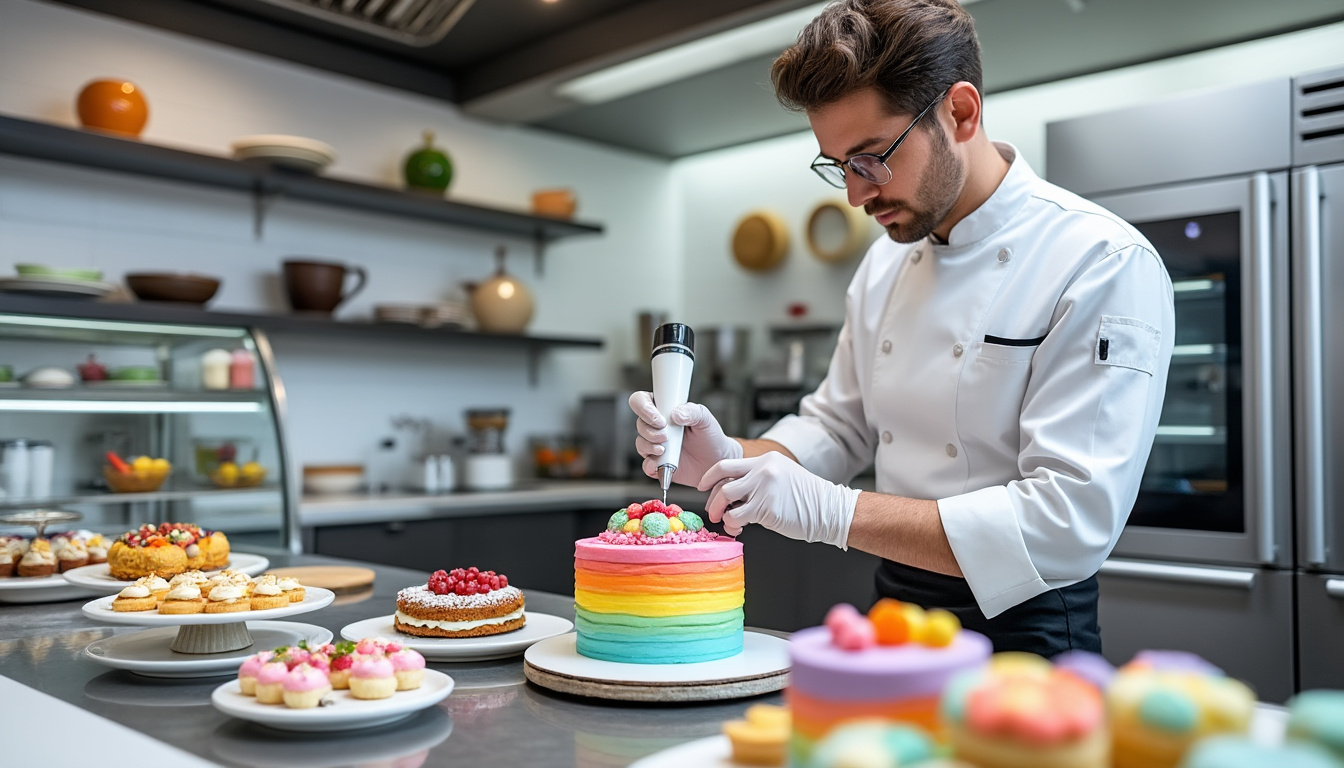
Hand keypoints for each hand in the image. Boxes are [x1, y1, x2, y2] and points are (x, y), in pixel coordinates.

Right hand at [629, 392, 742, 486]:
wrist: (716, 460)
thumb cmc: (709, 436)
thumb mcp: (705, 418)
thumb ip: (692, 411)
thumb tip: (676, 414)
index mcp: (664, 410)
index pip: (641, 401)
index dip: (644, 408)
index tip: (659, 419)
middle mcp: (656, 426)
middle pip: (639, 423)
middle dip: (650, 431)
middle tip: (666, 436)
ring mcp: (655, 445)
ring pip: (640, 443)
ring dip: (650, 446)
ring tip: (665, 450)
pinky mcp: (657, 463)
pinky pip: (646, 465)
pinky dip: (651, 465)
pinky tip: (661, 464)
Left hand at [698, 452, 860, 547]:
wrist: (830, 510)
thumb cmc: (808, 499)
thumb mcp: (782, 477)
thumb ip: (757, 480)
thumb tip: (732, 495)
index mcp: (766, 460)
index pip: (726, 464)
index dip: (709, 477)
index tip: (702, 486)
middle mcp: (763, 471)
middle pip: (722, 482)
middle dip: (712, 500)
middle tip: (713, 511)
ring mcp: (764, 489)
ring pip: (726, 498)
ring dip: (720, 512)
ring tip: (726, 520)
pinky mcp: (766, 508)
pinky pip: (737, 516)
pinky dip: (733, 523)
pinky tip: (739, 527)